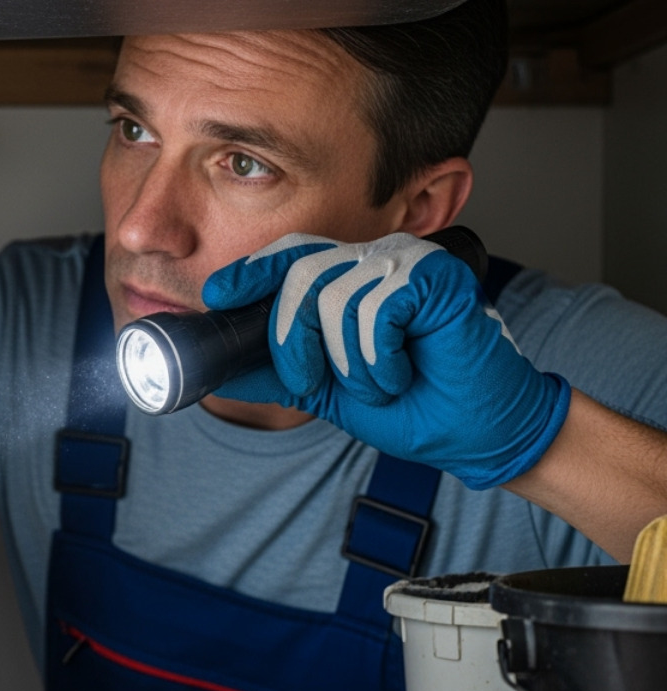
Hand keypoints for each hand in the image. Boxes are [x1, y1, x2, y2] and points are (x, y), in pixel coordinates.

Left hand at [202, 231, 569, 490]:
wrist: (473, 433)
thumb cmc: (412, 407)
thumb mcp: (325, 391)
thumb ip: (277, 373)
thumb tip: (219, 370)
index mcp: (347, 280)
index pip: (287, 258)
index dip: (250, 273)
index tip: (217, 296)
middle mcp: (373, 262)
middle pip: (299, 275)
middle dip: (293, 340)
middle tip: (314, 379)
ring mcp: (405, 262)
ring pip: (333, 297)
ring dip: (348, 364)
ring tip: (381, 383)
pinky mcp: (435, 275)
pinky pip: (374, 309)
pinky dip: (378, 357)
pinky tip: (404, 372)